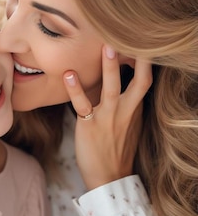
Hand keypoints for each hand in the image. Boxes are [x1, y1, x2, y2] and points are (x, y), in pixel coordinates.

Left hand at [63, 45, 151, 190]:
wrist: (109, 178)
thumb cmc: (116, 148)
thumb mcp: (129, 122)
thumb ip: (127, 101)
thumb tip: (122, 79)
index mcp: (135, 108)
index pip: (145, 79)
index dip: (146, 59)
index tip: (142, 39)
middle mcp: (126, 110)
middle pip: (139, 81)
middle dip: (138, 59)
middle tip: (133, 37)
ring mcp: (108, 117)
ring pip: (112, 88)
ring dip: (109, 67)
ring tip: (106, 45)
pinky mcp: (89, 125)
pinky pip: (82, 104)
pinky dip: (75, 89)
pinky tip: (69, 74)